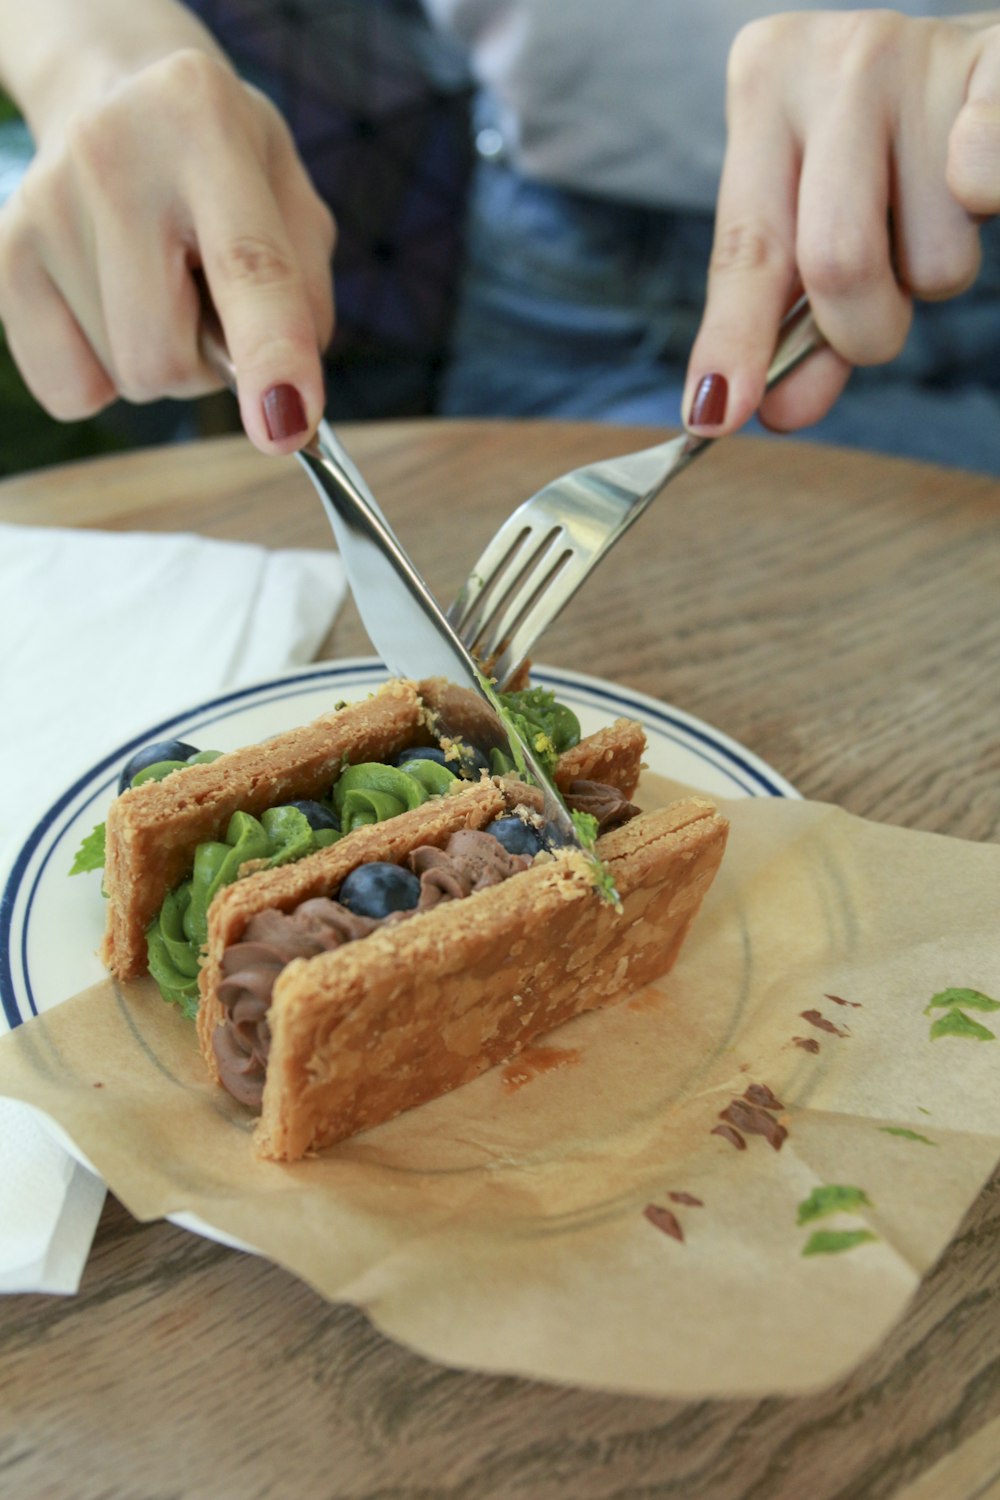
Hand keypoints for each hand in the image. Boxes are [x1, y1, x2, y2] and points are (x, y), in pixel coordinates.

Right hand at [0, 48, 335, 451]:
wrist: (115, 96)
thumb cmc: (223, 166)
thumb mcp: (294, 203)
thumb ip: (306, 301)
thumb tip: (280, 409)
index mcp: (203, 119)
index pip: (247, 265)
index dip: (272, 356)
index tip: (287, 426)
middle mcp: (109, 153)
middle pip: (164, 357)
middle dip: (205, 366)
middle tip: (210, 304)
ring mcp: (41, 207)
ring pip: (125, 377)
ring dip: (161, 360)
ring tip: (160, 284)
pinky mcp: (5, 258)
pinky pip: (71, 390)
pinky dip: (105, 373)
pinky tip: (112, 302)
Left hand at [683, 9, 999, 436]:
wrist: (975, 67)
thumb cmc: (883, 158)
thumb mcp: (812, 220)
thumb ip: (792, 324)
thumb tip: (778, 412)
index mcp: (764, 88)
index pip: (747, 252)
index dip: (737, 344)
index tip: (717, 414)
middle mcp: (834, 61)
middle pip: (838, 265)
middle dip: (862, 329)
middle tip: (876, 310)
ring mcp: (920, 54)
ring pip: (932, 261)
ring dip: (932, 272)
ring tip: (933, 207)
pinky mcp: (997, 64)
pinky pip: (988, 184)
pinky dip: (989, 204)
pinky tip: (975, 181)